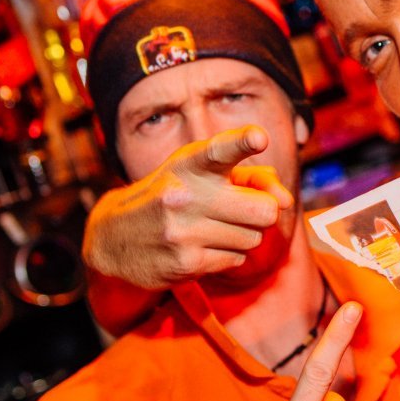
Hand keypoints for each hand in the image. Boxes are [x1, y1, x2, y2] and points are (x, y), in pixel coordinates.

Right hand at [82, 126, 293, 289]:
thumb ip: (249, 177)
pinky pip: (237, 259)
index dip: (242, 142)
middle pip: (264, 210)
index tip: (259, 138)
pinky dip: (228, 255)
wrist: (113, 238)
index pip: (220, 150)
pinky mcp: (185, 263)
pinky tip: (202, 247)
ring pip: (254, 238)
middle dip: (262, 212)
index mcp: (189, 164)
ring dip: (243, 235)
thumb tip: (286, 200)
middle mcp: (184, 195)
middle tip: (241, 210)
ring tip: (213, 228)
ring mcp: (182, 231)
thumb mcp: (200, 174)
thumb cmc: (173, 196)